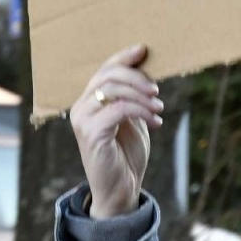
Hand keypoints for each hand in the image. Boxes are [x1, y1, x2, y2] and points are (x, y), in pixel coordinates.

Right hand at [71, 45, 163, 218]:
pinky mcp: (91, 133)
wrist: (121, 191)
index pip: (104, 69)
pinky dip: (141, 110)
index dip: (123, 57)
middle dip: (137, 77)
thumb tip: (145, 70)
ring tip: (159, 108)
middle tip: (157, 91)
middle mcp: (80, 107)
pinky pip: (119, 109)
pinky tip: (155, 121)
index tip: (143, 49)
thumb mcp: (134, 120)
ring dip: (142, 96)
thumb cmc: (127, 155)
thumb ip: (134, 97)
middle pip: (108, 75)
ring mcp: (83, 120)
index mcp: (89, 102)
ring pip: (113, 89)